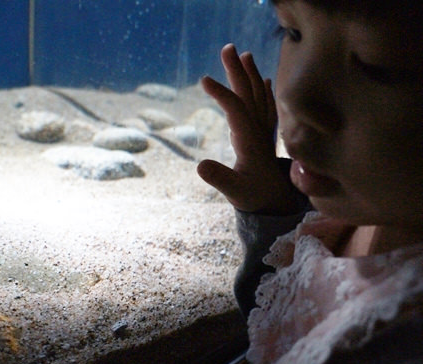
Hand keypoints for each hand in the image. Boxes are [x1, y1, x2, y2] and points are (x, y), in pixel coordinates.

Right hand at [197, 43, 298, 213]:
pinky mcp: (263, 135)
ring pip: (258, 96)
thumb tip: (200, 166)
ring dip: (250, 74)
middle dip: (237, 71)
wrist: (276, 202)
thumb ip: (219, 178)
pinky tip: (263, 80)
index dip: (221, 94)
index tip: (204, 80)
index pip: (235, 109)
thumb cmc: (253, 196)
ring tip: (243, 55)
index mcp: (249, 139)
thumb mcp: (234, 191)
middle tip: (228, 48)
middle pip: (248, 94)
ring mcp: (262, 131)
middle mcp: (258, 130)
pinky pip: (265, 106)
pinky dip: (264, 90)